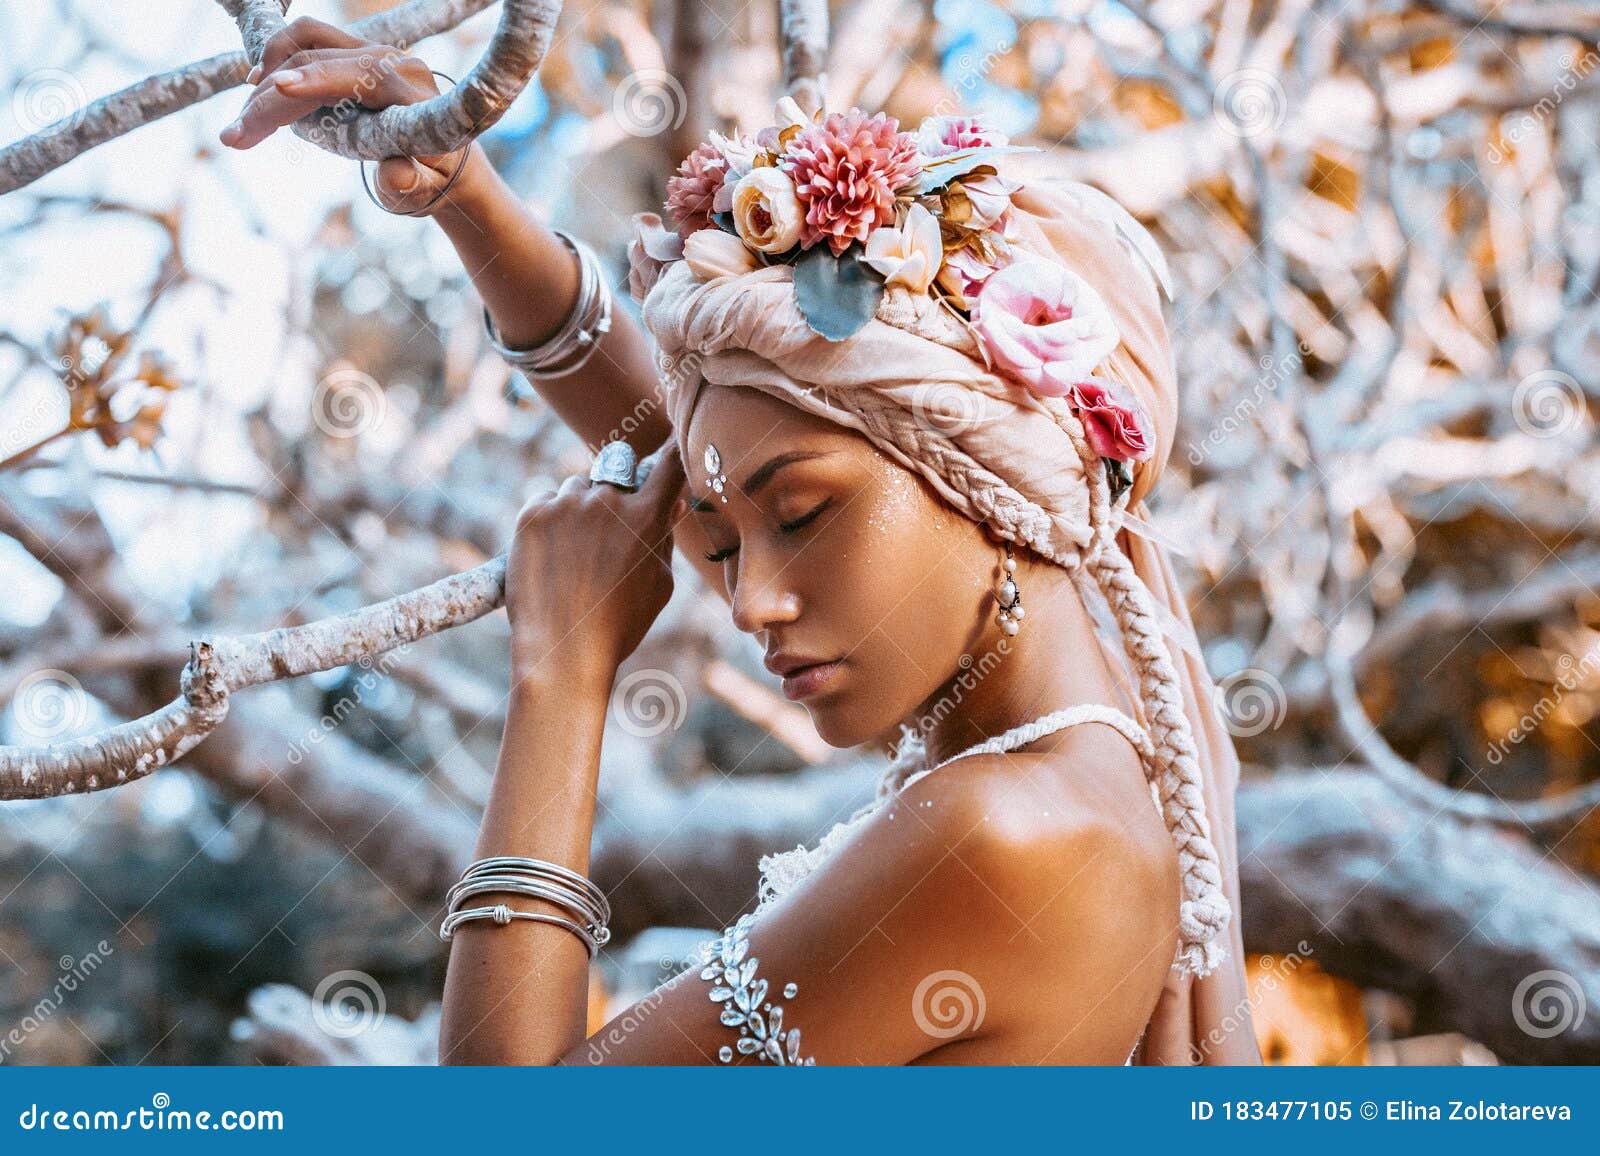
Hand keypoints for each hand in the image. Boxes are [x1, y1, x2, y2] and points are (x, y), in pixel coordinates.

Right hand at [218, 16, 478, 217]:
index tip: (277, 87)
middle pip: (316, 63)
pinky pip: (310, 44)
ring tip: (246, 117)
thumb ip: (407, 183)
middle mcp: (391, 62)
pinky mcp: (357, 52)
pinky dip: (281, 63)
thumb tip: (397, 176)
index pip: (356, 76)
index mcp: (409, 93)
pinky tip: (261, 87)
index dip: (315, 82)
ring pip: (307, 44)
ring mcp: (373, 51)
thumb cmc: (432, 181)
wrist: (447, 160)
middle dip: (270, 100)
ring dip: (269, 73)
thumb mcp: (422, 190)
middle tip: (235, 137)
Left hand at [506, 444, 687, 683]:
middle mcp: (606, 500)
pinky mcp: (531, 514)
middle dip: (619, 488)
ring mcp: (566, 504)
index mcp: (646, 516)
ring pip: (580, 485)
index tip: (679, 439)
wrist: (561, 653)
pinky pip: (548, 499)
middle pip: (618, 469)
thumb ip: (664, 537)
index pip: (670, 464)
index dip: (677, 448)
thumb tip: (669, 503)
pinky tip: (554, 556)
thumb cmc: (619, 625)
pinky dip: (552, 519)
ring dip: (583, 505)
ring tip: (576, 554)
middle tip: (609, 526)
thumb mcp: (659, 585)